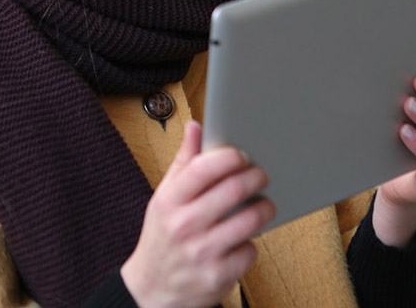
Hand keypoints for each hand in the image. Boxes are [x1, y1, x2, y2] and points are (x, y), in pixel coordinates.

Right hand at [120, 121, 274, 307]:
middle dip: (256, 178)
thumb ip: (184, 162)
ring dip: (264, 208)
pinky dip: (252, 243)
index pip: (204, 168)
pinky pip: (250, 250)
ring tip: (263, 204)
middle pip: (233, 190)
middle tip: (261, 176)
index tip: (242, 155)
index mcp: (169, 201)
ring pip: (249, 220)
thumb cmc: (162, 237)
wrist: (152, 290)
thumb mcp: (164, 197)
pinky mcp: (218, 275)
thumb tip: (196, 126)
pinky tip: (243, 239)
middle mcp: (183, 225)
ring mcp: (201, 252)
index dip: (230, 156)